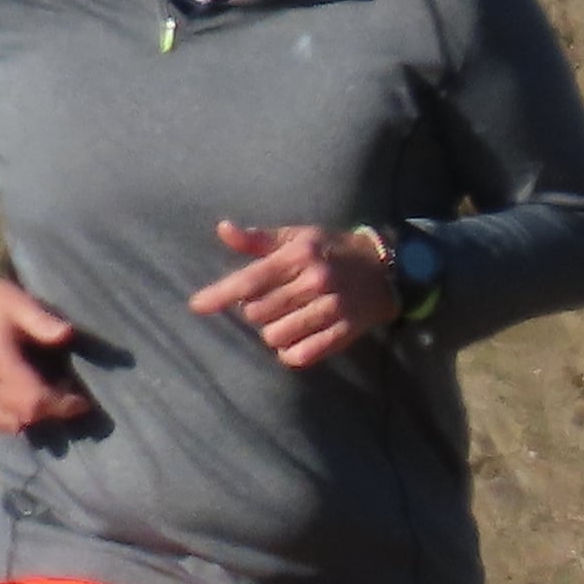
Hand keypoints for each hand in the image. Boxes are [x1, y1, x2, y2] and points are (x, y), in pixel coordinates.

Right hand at [0, 273, 98, 433]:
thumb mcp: (19, 302)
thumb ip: (43, 321)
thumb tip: (67, 335)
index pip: (34, 399)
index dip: (62, 406)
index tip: (82, 402)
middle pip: (24, 415)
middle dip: (52, 411)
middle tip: (67, 394)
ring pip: (10, 423)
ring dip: (34, 417)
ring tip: (47, 397)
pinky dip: (12, 419)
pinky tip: (23, 403)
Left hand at [190, 222, 401, 370]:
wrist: (386, 268)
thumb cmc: (331, 250)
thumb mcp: (298, 236)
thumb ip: (258, 239)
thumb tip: (222, 229)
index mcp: (300, 255)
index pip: (250, 280)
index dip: (220, 295)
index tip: (196, 306)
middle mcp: (315, 281)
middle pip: (258, 313)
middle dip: (257, 311)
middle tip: (273, 302)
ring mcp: (332, 308)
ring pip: (276, 336)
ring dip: (273, 332)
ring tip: (287, 318)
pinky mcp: (345, 332)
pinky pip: (300, 355)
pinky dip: (291, 351)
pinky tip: (296, 338)